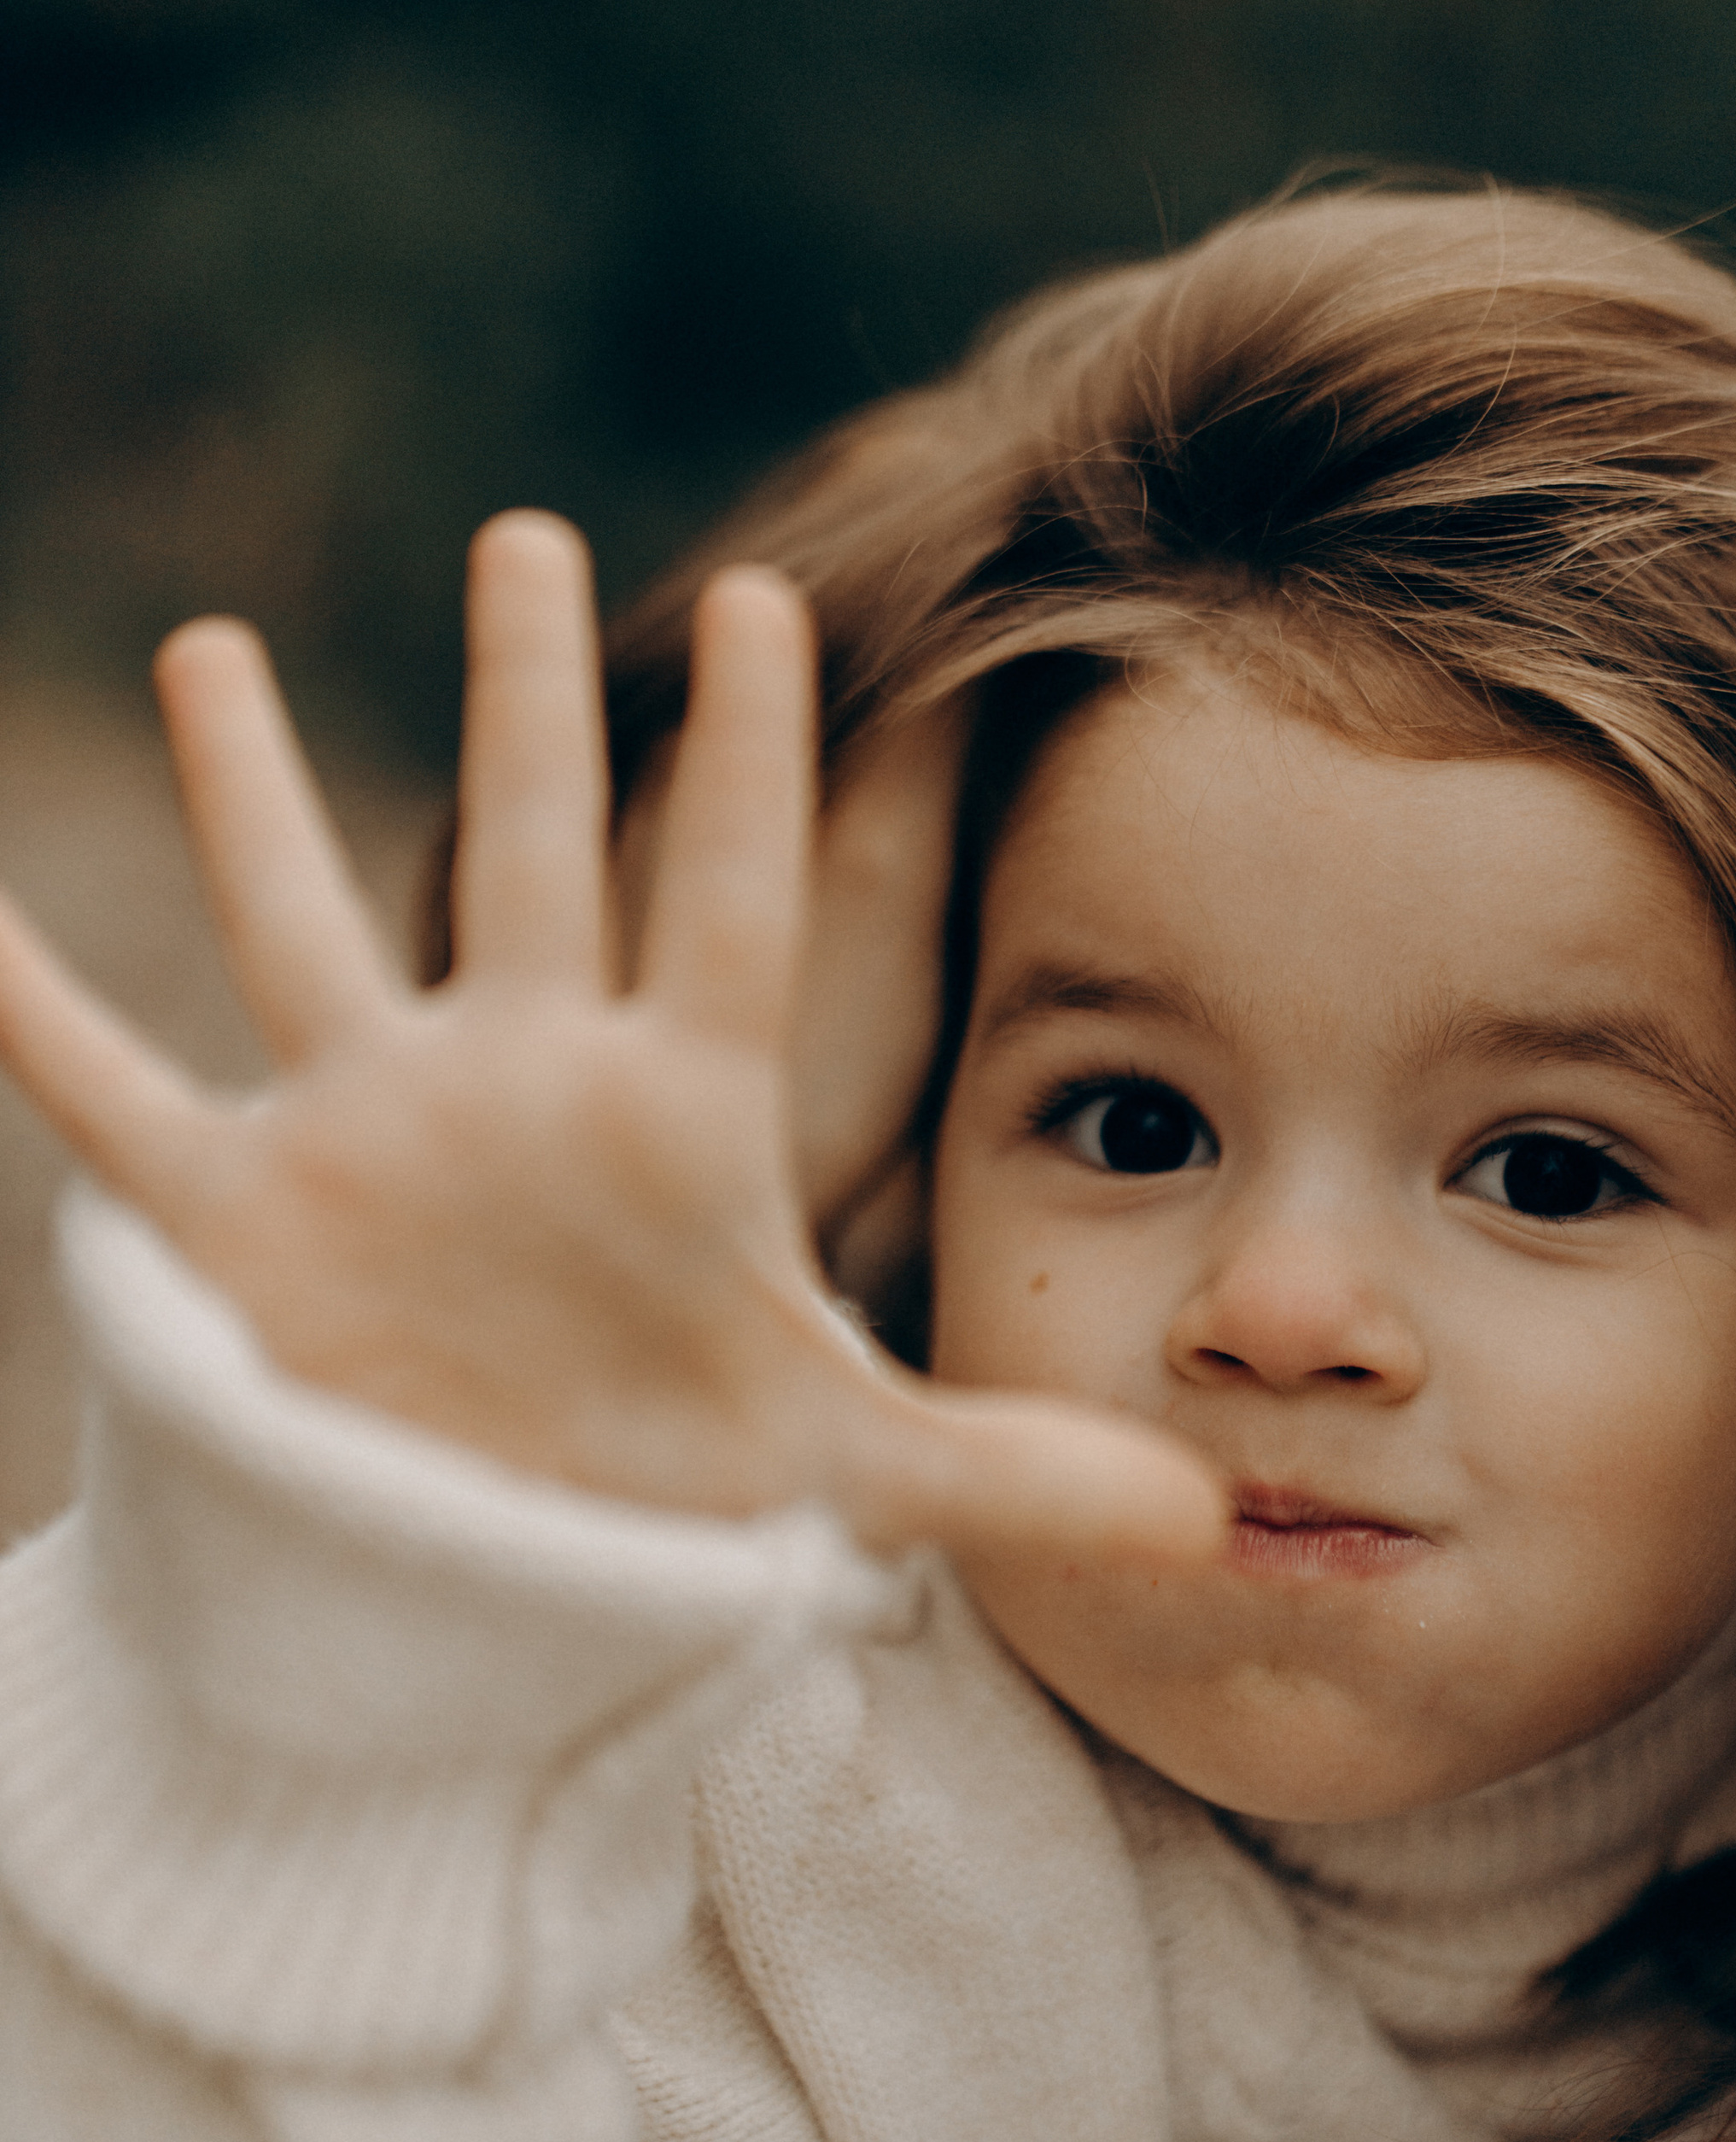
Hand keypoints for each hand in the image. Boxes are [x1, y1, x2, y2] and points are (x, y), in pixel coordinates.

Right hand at [0, 516, 1225, 1566]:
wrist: (516, 1604)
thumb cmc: (686, 1517)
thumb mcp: (847, 1484)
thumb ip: (1014, 1474)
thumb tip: (1211, 1538)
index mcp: (678, 1121)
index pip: (732, 903)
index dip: (752, 762)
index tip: (771, 597)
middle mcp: (520, 1092)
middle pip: (532, 858)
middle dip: (530, 703)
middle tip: (526, 537)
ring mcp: (373, 1146)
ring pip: (298, 931)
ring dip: (252, 796)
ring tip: (207, 644)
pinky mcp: (245, 1232)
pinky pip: (105, 1101)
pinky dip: (24, 1016)